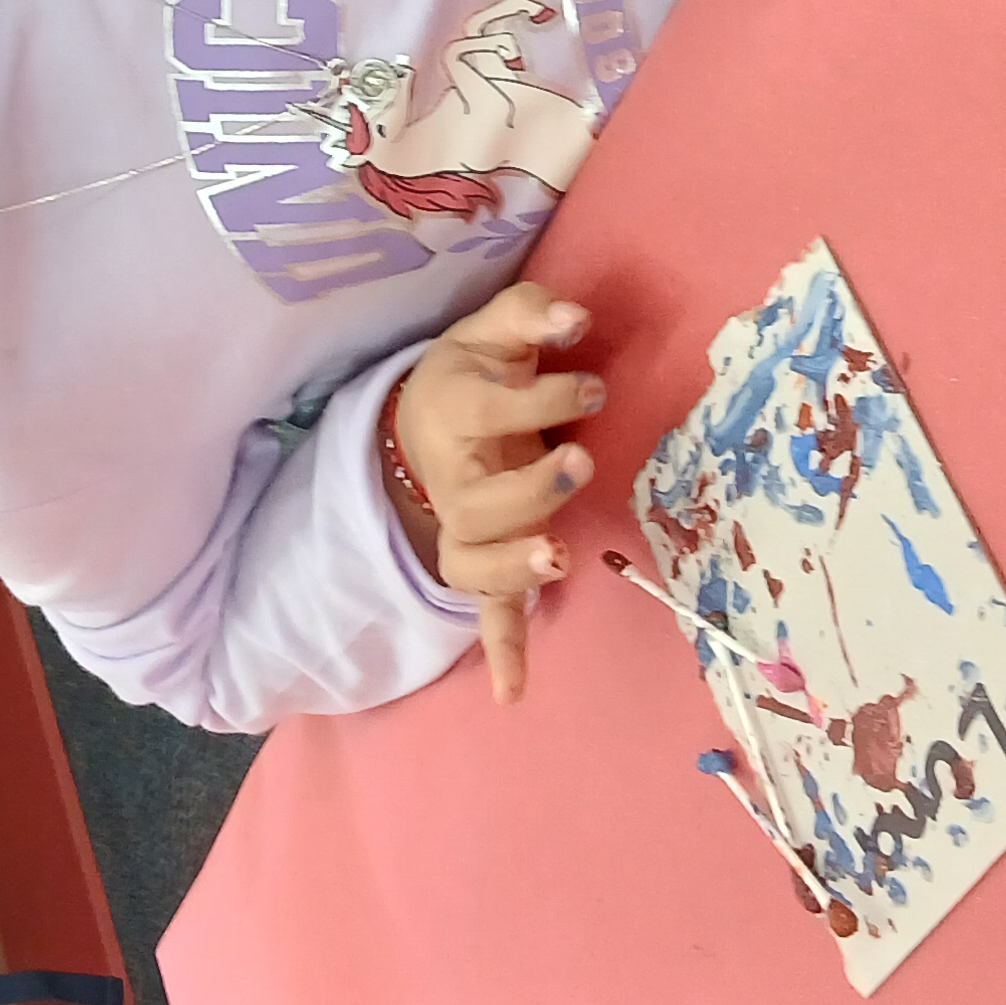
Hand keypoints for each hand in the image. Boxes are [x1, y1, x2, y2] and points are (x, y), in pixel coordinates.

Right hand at [389, 281, 605, 704]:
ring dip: (511, 564)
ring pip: (473, 560)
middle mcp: (453, 481)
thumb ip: (530, 311)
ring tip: (555, 557)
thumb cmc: (468, 376)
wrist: (412, 427)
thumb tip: (580, 313)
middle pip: (479, 499)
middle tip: (578, 462)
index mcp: (453, 414)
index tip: (592, 385)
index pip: (492, 410)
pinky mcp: (481, 564)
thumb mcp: (488, 330)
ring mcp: (465, 530)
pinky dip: (500, 651)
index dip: (544, 398)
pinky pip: (484, 613)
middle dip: (529, 487)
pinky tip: (514, 693)